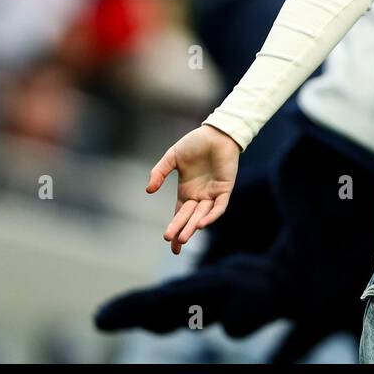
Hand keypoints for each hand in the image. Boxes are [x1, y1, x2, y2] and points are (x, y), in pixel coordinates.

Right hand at [146, 123, 240, 253]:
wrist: (216, 132)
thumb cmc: (195, 143)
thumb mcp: (172, 158)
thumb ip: (159, 172)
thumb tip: (148, 191)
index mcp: (187, 191)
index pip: (180, 214)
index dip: (175, 227)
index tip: (168, 241)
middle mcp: (199, 195)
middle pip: (189, 217)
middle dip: (181, 230)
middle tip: (171, 241)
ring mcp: (212, 193)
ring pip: (202, 215)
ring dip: (193, 226)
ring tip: (183, 237)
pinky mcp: (224, 189)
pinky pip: (219, 206)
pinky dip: (211, 216)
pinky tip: (201, 224)